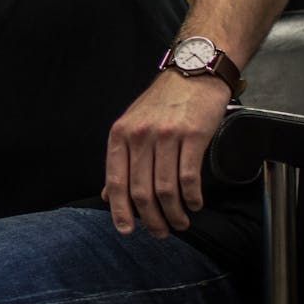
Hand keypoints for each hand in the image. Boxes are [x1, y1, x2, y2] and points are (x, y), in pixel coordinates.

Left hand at [103, 70, 230, 237]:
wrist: (194, 71)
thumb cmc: (163, 102)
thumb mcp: (132, 126)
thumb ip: (121, 161)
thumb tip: (108, 196)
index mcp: (120, 136)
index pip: (115, 181)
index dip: (119, 211)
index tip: (126, 230)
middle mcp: (140, 136)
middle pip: (141, 191)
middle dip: (150, 219)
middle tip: (160, 232)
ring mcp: (166, 135)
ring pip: (165, 189)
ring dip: (173, 213)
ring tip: (180, 223)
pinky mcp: (192, 135)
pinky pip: (188, 176)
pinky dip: (191, 197)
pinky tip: (194, 204)